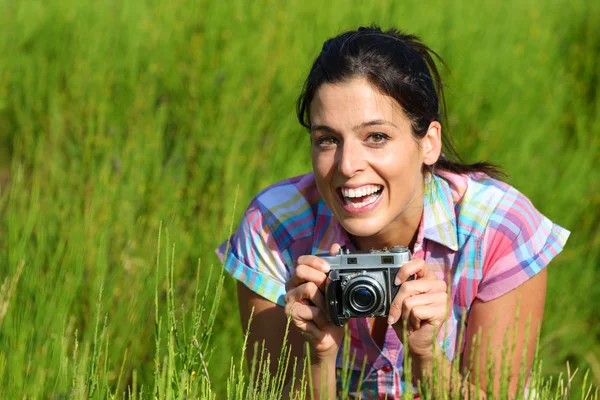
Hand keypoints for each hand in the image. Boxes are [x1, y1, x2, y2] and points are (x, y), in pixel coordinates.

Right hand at [284, 244, 344, 361]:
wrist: (330, 337)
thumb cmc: (332, 312)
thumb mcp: (337, 289)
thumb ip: (334, 268)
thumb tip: (337, 246)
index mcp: (301, 278)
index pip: (302, 260)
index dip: (315, 261)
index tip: (329, 269)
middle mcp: (292, 286)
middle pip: (300, 270)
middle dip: (321, 279)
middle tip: (330, 291)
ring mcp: (289, 300)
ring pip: (308, 288)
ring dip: (325, 302)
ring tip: (328, 312)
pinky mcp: (290, 314)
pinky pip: (309, 309)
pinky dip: (322, 317)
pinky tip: (322, 323)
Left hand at [388, 258, 448, 360]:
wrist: (416, 343)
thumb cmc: (407, 321)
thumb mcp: (399, 302)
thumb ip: (397, 290)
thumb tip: (389, 284)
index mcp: (428, 279)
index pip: (419, 262)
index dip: (405, 270)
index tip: (396, 282)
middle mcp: (438, 285)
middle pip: (408, 286)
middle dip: (396, 303)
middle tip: (396, 315)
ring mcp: (442, 297)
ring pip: (409, 301)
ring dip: (404, 315)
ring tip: (410, 321)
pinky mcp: (442, 310)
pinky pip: (415, 311)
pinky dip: (411, 321)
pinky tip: (417, 325)